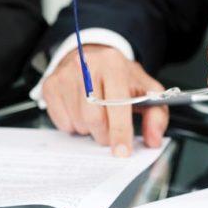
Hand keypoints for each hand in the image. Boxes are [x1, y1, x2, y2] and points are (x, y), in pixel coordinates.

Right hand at [43, 45, 167, 156]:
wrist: (92, 57)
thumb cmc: (120, 77)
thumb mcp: (145, 90)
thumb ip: (156, 115)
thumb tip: (153, 140)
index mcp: (113, 64)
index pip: (116, 104)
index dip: (120, 131)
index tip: (122, 151)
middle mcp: (86, 66)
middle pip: (94, 119)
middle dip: (104, 135)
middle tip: (109, 132)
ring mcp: (65, 75)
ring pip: (78, 123)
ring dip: (89, 130)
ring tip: (96, 115)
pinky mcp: (50, 86)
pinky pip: (62, 123)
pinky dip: (74, 126)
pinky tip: (80, 112)